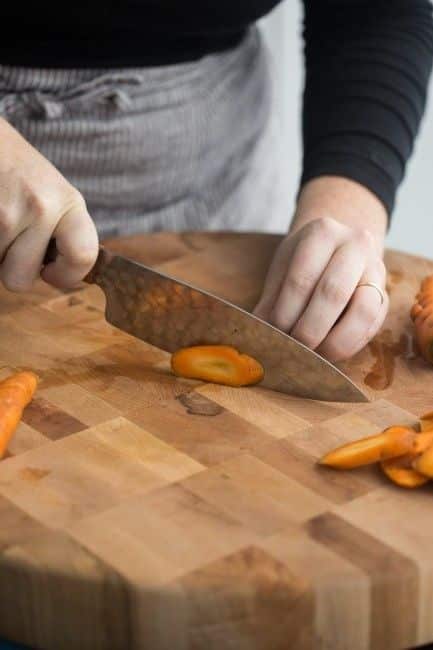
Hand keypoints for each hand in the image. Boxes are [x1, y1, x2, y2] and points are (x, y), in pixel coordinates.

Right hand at [0, 118, 97, 290]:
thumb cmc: (17, 171)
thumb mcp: (54, 194)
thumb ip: (64, 232)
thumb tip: (67, 276)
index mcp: (69, 202)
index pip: (83, 256)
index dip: (67, 276)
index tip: (51, 272)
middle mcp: (41, 207)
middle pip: (21, 280)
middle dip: (12, 269)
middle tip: (13, 241)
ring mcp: (6, 213)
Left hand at [253, 178, 388, 361]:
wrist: (339, 247)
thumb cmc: (304, 262)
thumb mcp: (283, 270)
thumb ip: (271, 301)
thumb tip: (257, 336)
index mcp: (322, 232)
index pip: (301, 279)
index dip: (285, 313)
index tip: (274, 334)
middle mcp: (355, 244)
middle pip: (333, 293)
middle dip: (309, 329)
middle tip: (292, 349)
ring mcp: (376, 269)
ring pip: (362, 311)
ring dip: (334, 341)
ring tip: (312, 354)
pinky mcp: (386, 296)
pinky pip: (373, 326)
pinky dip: (350, 345)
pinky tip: (329, 352)